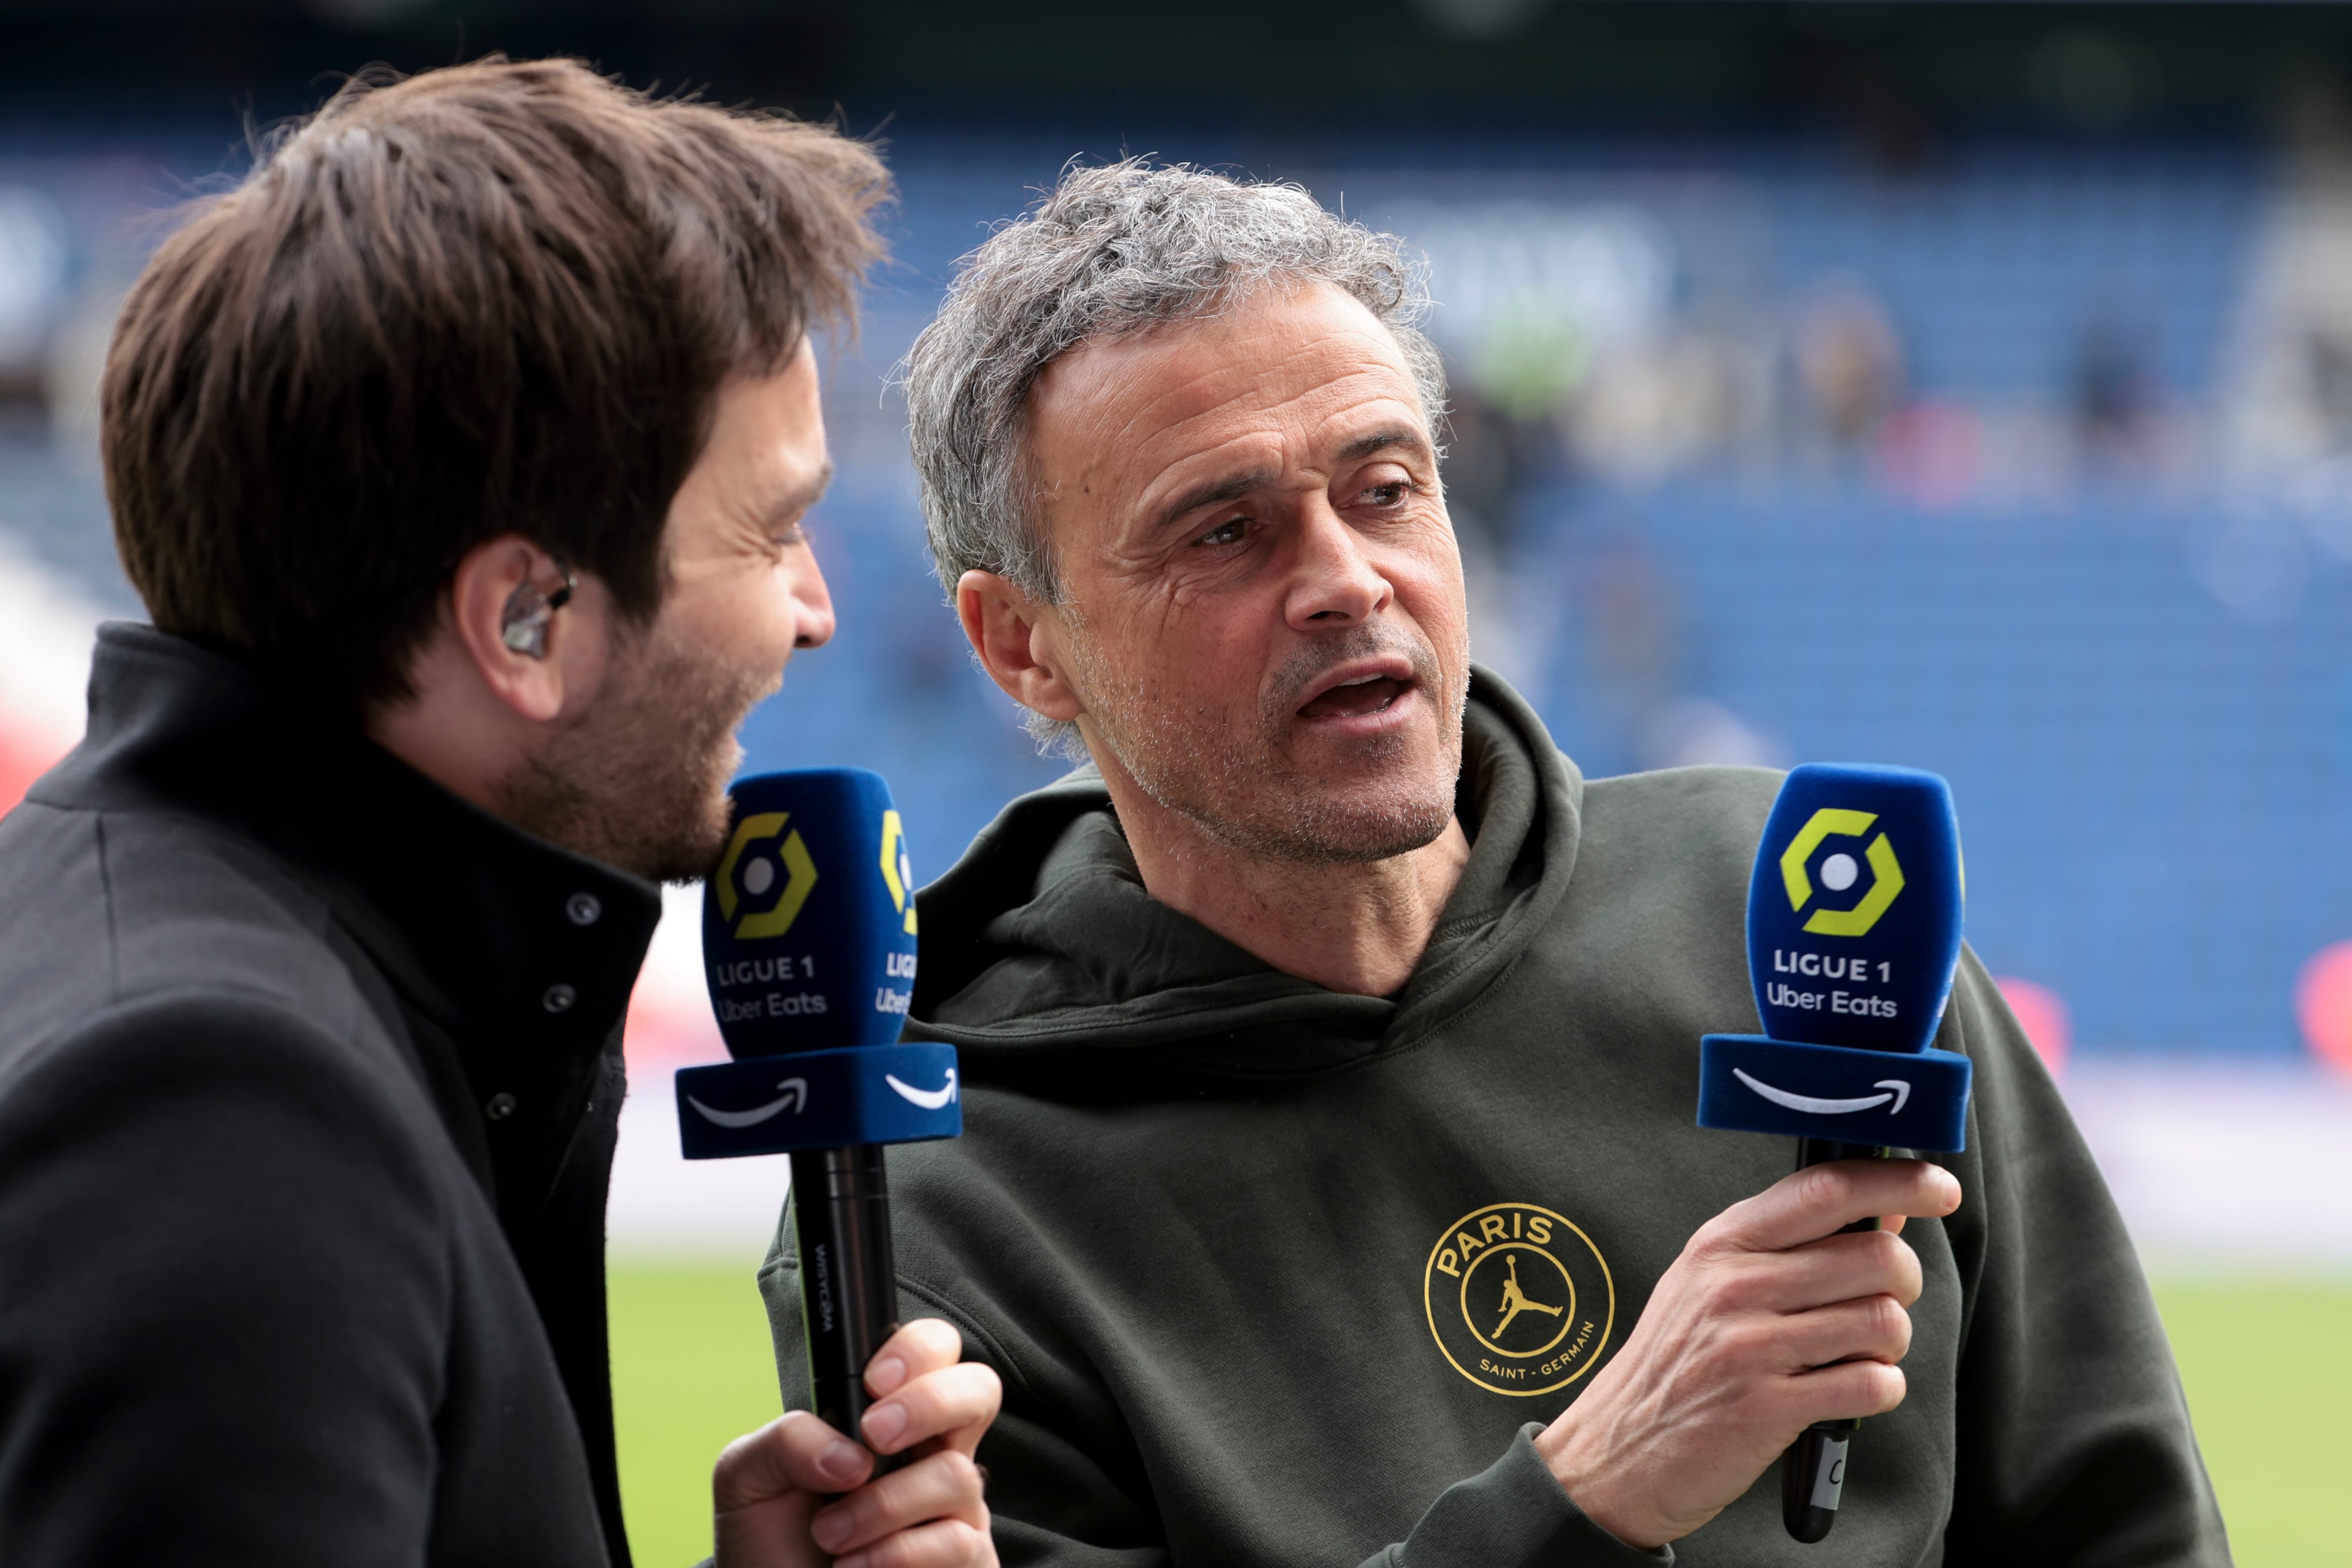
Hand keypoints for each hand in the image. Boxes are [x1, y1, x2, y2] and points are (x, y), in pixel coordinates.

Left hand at [713, 1318, 1001, 1567]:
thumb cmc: (769, 1541)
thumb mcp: (747, 1477)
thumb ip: (786, 1438)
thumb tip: (851, 1455)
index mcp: (886, 1418)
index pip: (932, 1352)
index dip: (917, 1350)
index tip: (872, 1382)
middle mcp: (931, 1454)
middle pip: (980, 1390)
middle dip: (930, 1402)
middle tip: (876, 1436)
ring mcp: (956, 1509)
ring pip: (956, 1475)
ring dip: (881, 1505)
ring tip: (831, 1535)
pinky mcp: (968, 1561)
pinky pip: (958, 1542)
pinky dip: (895, 1554)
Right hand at [1535, 1158, 1961, 1548]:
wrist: (1618, 1449)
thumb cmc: (1678, 1361)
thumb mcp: (1714, 1281)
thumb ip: (1793, 1242)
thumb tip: (1885, 1205)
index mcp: (1723, 1243)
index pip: (1826, 1189)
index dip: (1897, 1180)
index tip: (1938, 1187)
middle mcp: (1735, 1286)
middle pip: (1876, 1255)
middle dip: (1903, 1280)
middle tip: (1882, 1298)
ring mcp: (1751, 1347)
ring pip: (1885, 1321)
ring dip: (1890, 1343)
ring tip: (1856, 1352)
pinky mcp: (1769, 1409)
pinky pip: (1873, 1385)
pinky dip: (1878, 1389)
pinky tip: (1845, 1391)